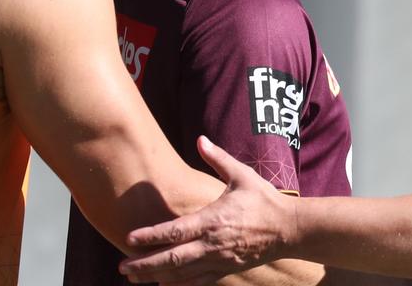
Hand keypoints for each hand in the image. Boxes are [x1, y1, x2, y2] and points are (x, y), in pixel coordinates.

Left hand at [119, 136, 297, 284]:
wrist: (289, 229)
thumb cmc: (264, 200)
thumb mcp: (241, 175)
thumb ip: (218, 159)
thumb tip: (200, 139)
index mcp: (212, 220)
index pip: (175, 231)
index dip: (151, 236)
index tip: (130, 239)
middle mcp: (212, 244)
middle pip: (172, 258)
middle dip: (145, 264)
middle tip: (122, 267)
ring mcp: (218, 260)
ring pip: (182, 274)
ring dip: (156, 276)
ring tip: (134, 278)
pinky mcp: (226, 270)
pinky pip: (198, 281)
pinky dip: (179, 285)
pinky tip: (163, 285)